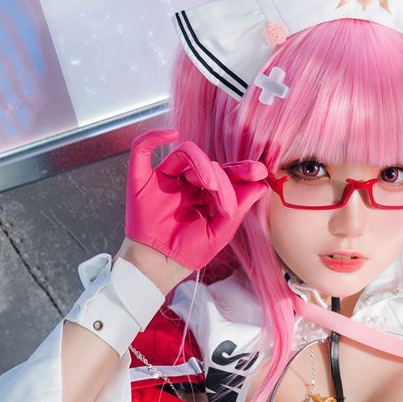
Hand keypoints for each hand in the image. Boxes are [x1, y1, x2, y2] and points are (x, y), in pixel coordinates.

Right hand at [123, 129, 267, 289]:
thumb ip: (238, 209)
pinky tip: (170, 135)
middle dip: (223, 174)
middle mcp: (186, 184)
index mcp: (205, 195)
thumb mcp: (219, 233)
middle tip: (232, 186)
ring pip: (185, 155)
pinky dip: (153, 137)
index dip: (242, 170)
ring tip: (210, 184)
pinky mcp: (142, 179)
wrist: (159, 266)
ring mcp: (165, 179)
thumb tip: (261, 187)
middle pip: (208, 164)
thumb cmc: (188, 252)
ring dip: (202, 164)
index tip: (259, 171)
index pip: (225, 175)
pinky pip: (142, 150)